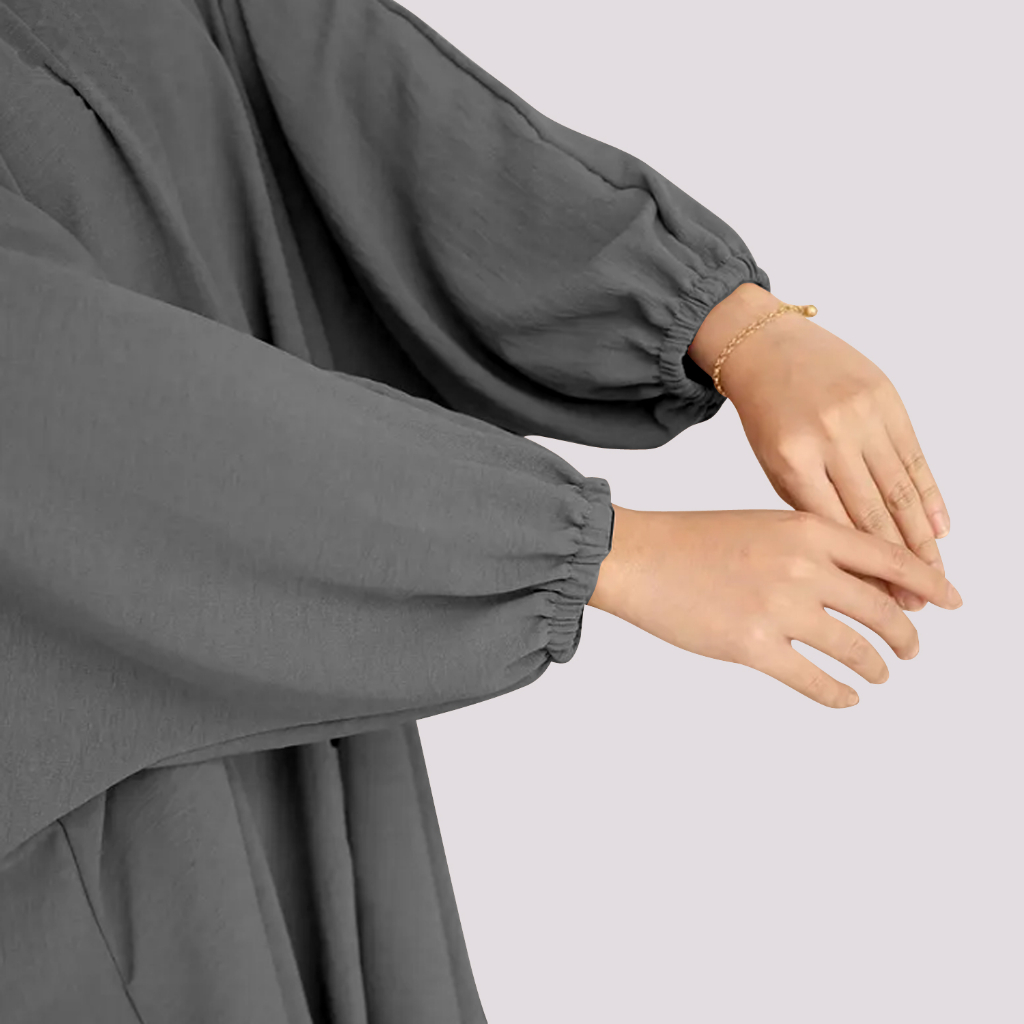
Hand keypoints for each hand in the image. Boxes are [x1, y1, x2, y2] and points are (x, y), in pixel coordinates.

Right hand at [588, 506, 962, 708]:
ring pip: (855, 650)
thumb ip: (813, 546)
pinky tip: (846, 698)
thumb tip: (860, 580)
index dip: (930, 583)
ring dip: (876, 667)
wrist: (640, 557)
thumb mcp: (764, 523)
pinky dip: (839, 694)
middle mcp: (803, 567)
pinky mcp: (753, 647)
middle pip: (882, 609)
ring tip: (879, 674)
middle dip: (906, 636)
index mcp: (807, 530)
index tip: (953, 601)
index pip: (890, 559)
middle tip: (912, 649)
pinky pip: (816, 680)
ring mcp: (780, 609)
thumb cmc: (693, 540)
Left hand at [689, 285, 950, 611]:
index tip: (881, 605)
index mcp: (791, 458)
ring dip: (922, 541)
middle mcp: (830, 438)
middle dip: (899, 568)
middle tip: (915, 606)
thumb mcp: (771, 462)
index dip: (863, 571)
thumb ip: (808, 503)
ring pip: (901, 491)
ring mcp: (862, 417)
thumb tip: (851, 558)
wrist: (767, 344)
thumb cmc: (765, 413)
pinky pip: (915, 457)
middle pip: (875, 516)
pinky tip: (939, 529)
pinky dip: (930, 497)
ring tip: (934, 579)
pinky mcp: (887, 400)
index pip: (836, 528)